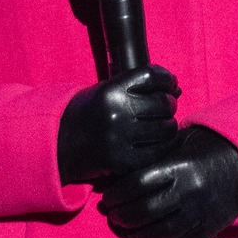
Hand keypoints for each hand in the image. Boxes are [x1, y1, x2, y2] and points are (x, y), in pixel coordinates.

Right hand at [58, 66, 182, 184]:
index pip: (151, 76)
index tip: (170, 84)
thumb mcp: (105, 91)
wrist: (60, 143)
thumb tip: (176, 89)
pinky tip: (160, 141)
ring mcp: (120, 139)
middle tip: (165, 107)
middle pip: (163, 103)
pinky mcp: (124, 161)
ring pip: (166, 128)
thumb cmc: (89, 113)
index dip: (167, 78)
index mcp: (110, 91)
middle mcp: (115, 113)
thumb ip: (137, 88)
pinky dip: (165, 145)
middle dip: (169, 104)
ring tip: (162, 125)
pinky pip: (159, 151)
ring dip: (169, 125)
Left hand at [99, 126, 237, 237]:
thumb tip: (114, 177)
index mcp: (179, 167)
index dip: (116, 194)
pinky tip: (145, 235)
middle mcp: (190, 191)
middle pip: (144, 210)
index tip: (107, 198)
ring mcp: (200, 213)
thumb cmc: (198, 154)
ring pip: (159, 231)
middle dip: (121, 216)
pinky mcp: (208, 229)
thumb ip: (149, 160)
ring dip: (135, 233)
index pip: (137, 184)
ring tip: (125, 228)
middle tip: (112, 215)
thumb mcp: (175, 147)